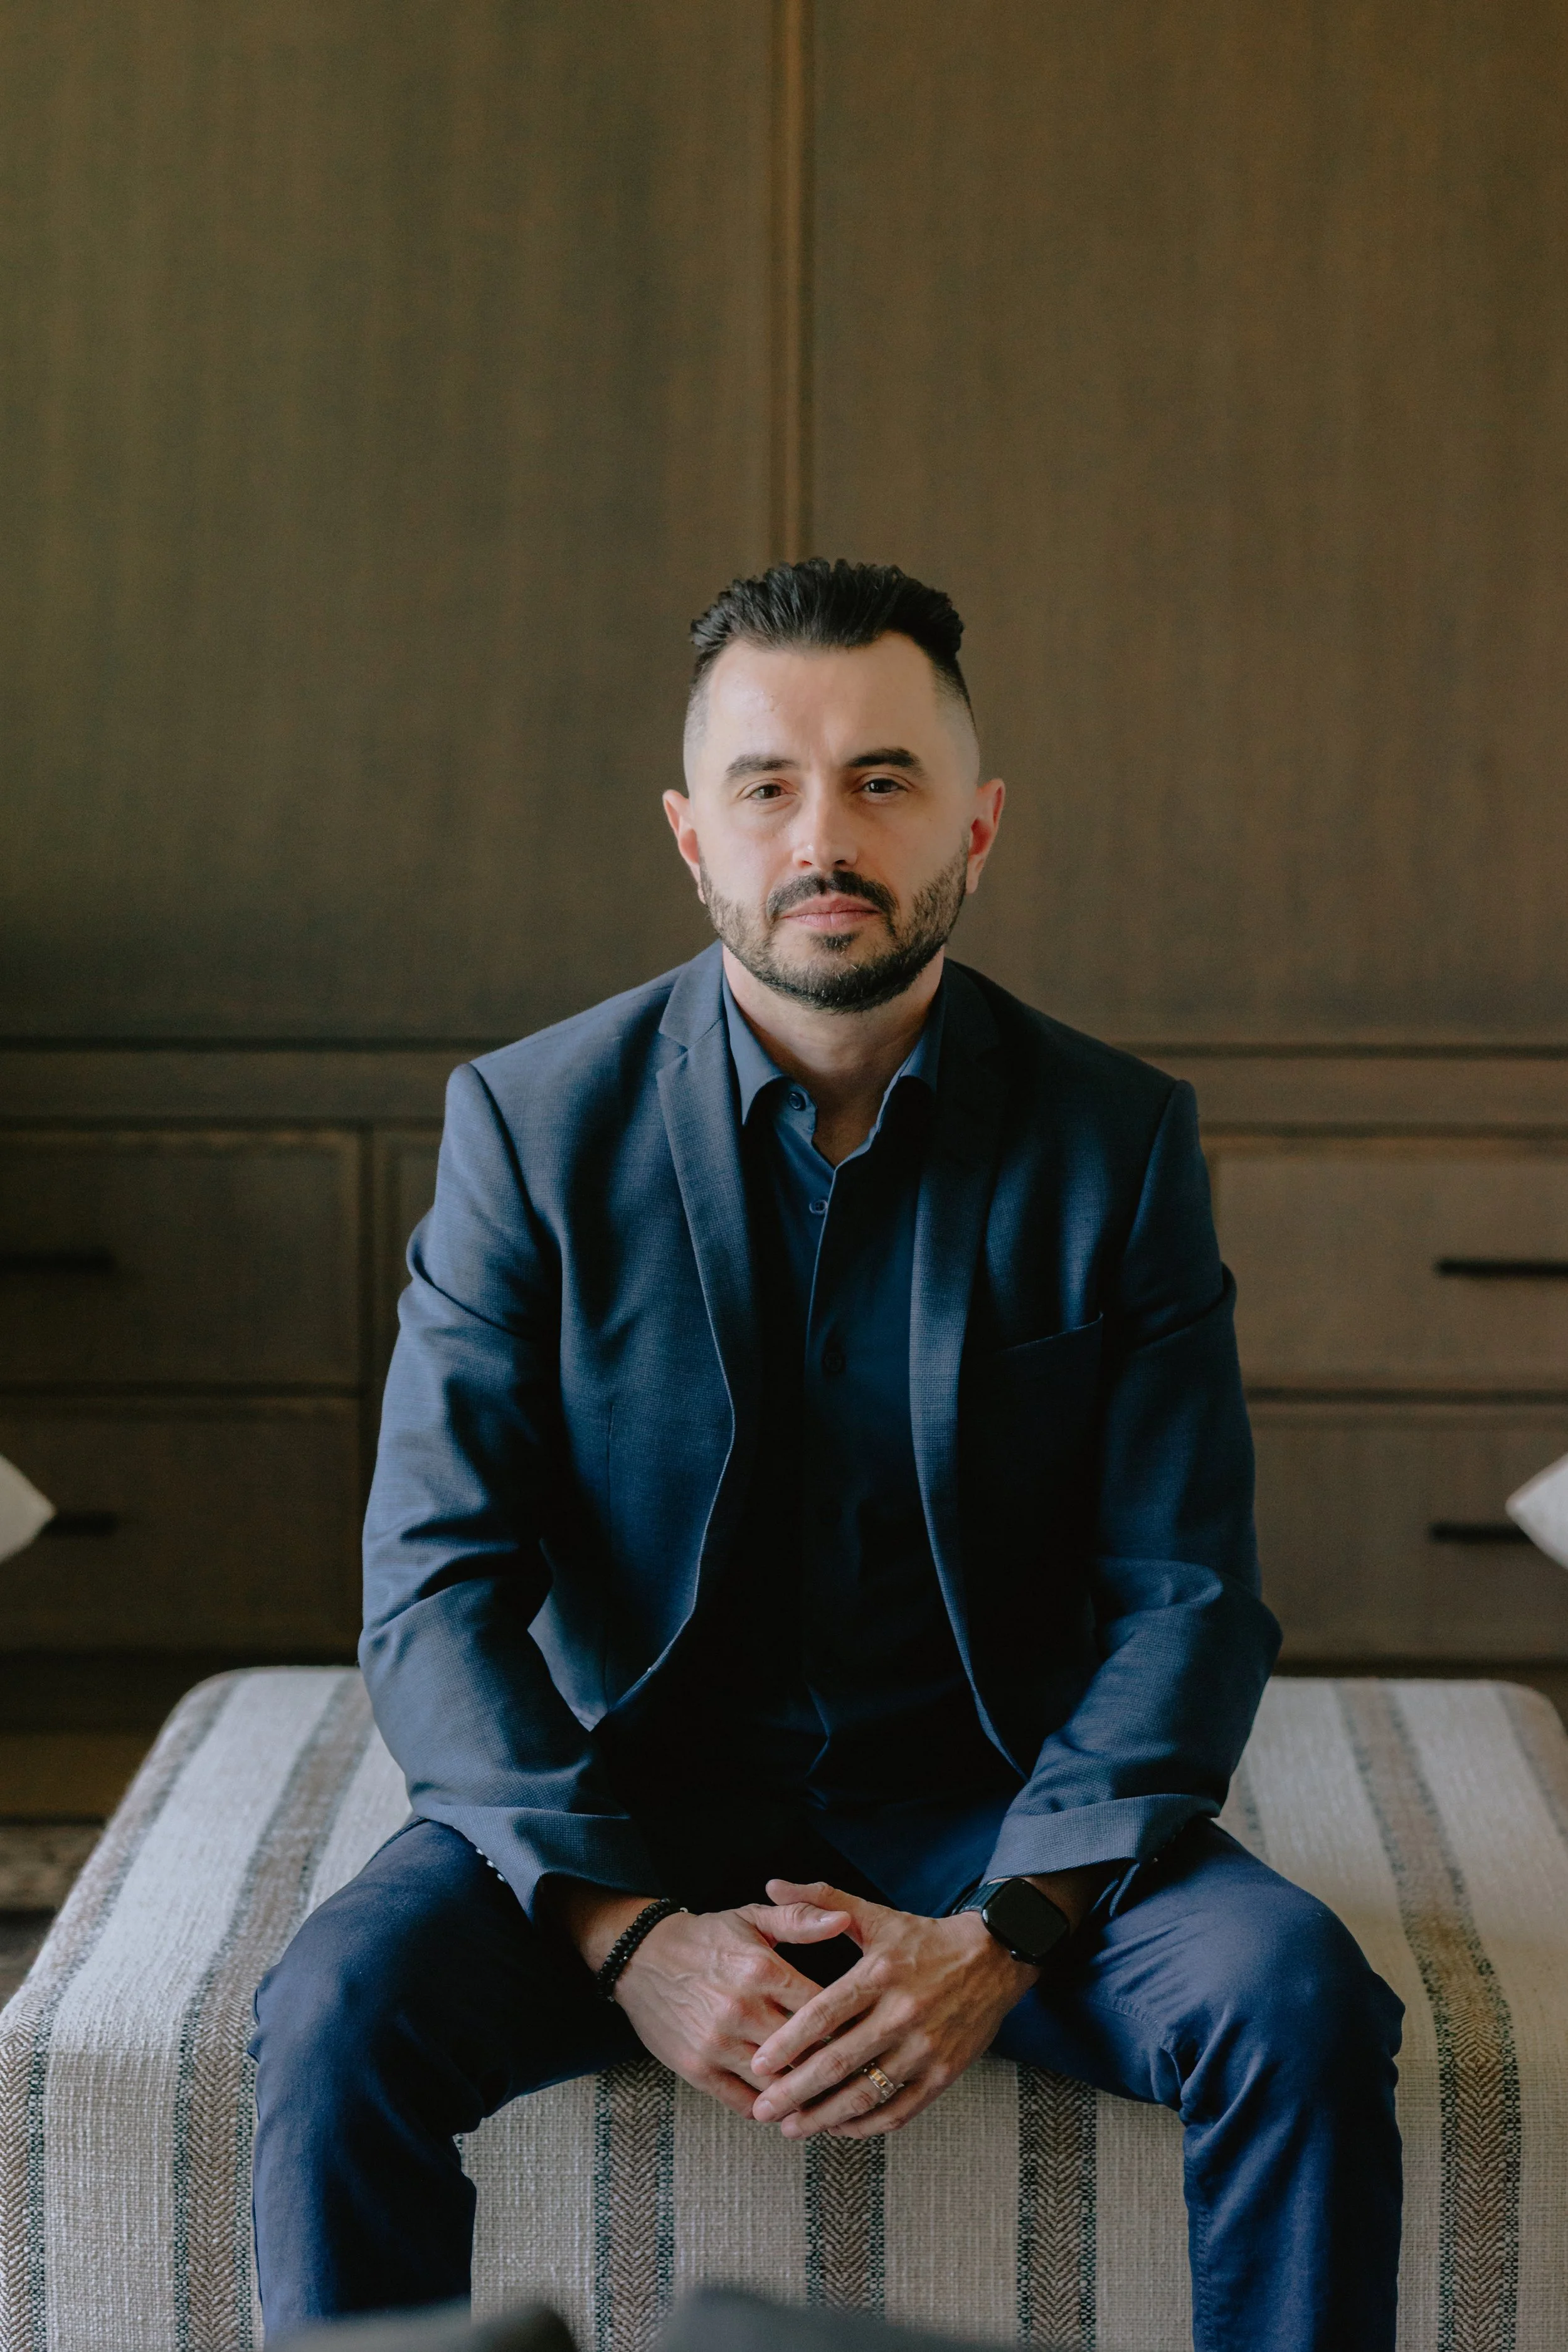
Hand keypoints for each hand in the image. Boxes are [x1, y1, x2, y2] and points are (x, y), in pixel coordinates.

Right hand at [604, 1895, 855, 2118]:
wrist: (639, 1957)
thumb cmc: (705, 1938)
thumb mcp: (752, 1919)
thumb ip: (801, 1919)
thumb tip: (846, 1919)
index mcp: (763, 1970)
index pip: (823, 2008)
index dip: (850, 2025)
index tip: (869, 2035)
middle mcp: (743, 2009)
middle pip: (806, 2053)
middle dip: (836, 2068)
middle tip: (863, 2080)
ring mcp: (718, 2043)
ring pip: (779, 2085)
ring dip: (806, 2097)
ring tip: (835, 2105)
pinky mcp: (697, 2069)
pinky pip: (744, 2103)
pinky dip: (769, 2110)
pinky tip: (788, 2110)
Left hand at [746, 1879, 1039, 2140]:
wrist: (994, 1958)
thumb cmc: (923, 1939)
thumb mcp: (874, 1915)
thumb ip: (820, 1901)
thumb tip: (771, 1885)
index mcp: (880, 1974)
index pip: (824, 2014)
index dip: (789, 2043)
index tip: (759, 2064)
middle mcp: (902, 2013)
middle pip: (839, 2061)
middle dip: (796, 2091)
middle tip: (763, 2110)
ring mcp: (926, 2048)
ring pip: (868, 2093)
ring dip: (826, 2116)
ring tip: (792, 2129)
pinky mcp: (945, 2073)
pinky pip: (901, 2110)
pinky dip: (868, 2126)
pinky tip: (840, 2127)